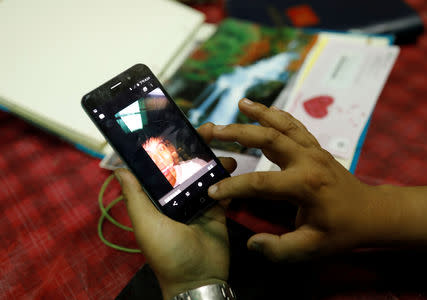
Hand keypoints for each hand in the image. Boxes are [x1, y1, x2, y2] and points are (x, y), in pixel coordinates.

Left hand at [115, 123, 236, 299]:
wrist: (198, 278)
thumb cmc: (166, 251)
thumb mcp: (145, 223)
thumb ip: (135, 196)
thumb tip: (119, 169)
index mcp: (157, 197)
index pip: (162, 165)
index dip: (169, 146)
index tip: (178, 127)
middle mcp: (177, 196)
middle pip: (187, 165)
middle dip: (197, 146)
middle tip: (210, 129)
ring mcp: (198, 201)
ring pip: (206, 173)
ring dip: (216, 160)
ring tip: (226, 149)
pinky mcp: (217, 209)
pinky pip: (223, 189)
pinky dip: (228, 179)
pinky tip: (234, 168)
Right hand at [207, 98, 381, 261]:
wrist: (371, 213)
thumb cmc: (342, 231)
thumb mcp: (312, 248)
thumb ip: (280, 249)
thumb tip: (252, 244)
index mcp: (305, 185)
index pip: (260, 182)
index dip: (233, 187)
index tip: (212, 191)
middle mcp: (308, 161)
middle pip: (268, 138)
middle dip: (238, 133)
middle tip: (213, 130)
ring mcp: (313, 150)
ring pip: (282, 125)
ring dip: (259, 113)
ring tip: (240, 103)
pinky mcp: (315, 147)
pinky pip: (294, 125)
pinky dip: (277, 115)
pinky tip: (262, 110)